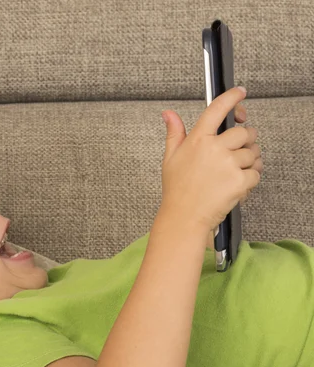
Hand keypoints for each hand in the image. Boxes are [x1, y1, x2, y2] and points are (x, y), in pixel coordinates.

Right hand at [159, 87, 261, 232]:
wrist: (184, 216)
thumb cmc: (177, 189)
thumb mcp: (170, 158)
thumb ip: (174, 133)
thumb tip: (168, 114)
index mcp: (197, 139)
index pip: (216, 110)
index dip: (231, 98)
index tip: (239, 92)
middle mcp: (214, 149)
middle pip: (244, 133)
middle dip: (245, 141)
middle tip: (237, 151)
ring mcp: (228, 164)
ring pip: (252, 153)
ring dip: (249, 161)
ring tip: (233, 172)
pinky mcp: (239, 180)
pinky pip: (255, 173)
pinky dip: (249, 179)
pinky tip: (234, 185)